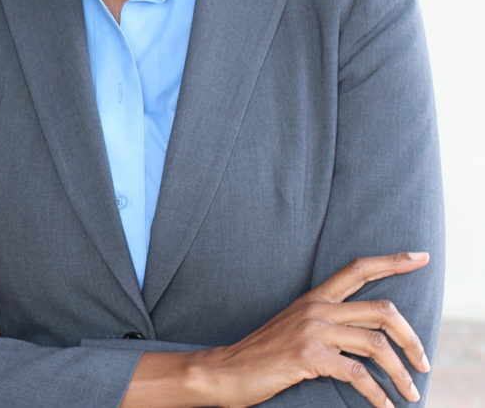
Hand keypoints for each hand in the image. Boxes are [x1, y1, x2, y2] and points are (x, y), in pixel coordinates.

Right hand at [194, 252, 431, 407]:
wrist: (226, 370)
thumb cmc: (263, 355)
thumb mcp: (296, 330)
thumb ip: (329, 326)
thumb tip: (370, 339)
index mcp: (315, 299)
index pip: (358, 269)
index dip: (392, 261)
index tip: (421, 257)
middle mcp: (316, 309)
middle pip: (382, 309)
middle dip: (412, 338)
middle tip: (424, 362)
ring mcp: (312, 331)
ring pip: (376, 343)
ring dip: (402, 372)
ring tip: (411, 393)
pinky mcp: (308, 356)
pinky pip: (357, 374)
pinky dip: (378, 394)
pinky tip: (384, 406)